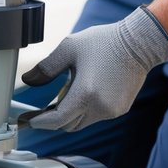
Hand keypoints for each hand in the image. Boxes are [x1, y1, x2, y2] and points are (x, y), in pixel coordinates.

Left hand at [21, 6, 167, 131]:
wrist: (139, 43)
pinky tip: (86, 91)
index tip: (29, 120)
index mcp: (85, 93)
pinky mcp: (120, 110)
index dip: (40, 122)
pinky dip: (86, 110)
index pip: (57, 120)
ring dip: (72, 114)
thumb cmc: (104, 42)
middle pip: (68, 125)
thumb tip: (28, 80)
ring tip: (68, 92)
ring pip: (82, 123)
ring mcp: (111, 111)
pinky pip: (96, 117)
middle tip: (45, 107)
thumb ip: (46, 68)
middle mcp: (99, 107)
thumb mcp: (69, 48)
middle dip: (55, 119)